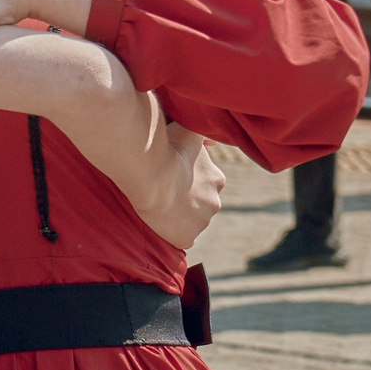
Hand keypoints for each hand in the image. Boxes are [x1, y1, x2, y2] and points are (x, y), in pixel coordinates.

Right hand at [125, 126, 222, 250]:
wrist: (153, 172)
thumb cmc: (169, 148)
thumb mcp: (190, 131)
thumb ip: (203, 132)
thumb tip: (211, 138)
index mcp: (217, 179)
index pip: (206, 184)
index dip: (189, 181)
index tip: (173, 176)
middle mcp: (215, 202)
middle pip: (200, 204)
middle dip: (186, 200)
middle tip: (164, 191)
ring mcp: (201, 223)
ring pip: (191, 222)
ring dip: (179, 216)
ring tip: (158, 206)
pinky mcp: (186, 238)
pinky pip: (179, 238)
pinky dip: (171, 233)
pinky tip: (158, 223)